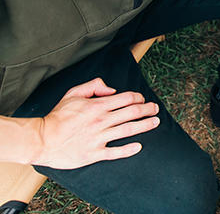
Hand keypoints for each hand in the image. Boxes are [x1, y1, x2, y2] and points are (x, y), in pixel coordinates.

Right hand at [33, 79, 159, 168]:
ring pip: (128, 130)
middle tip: (156, 109)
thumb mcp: (73, 93)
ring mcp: (98, 138)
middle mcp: (101, 121)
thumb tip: (112, 89)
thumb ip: (94, 86)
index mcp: (97, 105)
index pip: (126, 98)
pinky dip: (128, 150)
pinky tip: (139, 147)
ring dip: (145, 125)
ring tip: (155, 122)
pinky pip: (115, 152)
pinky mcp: (93, 154)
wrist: (41, 140)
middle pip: (132, 113)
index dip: (139, 97)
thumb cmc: (57, 117)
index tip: (143, 99)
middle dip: (148, 109)